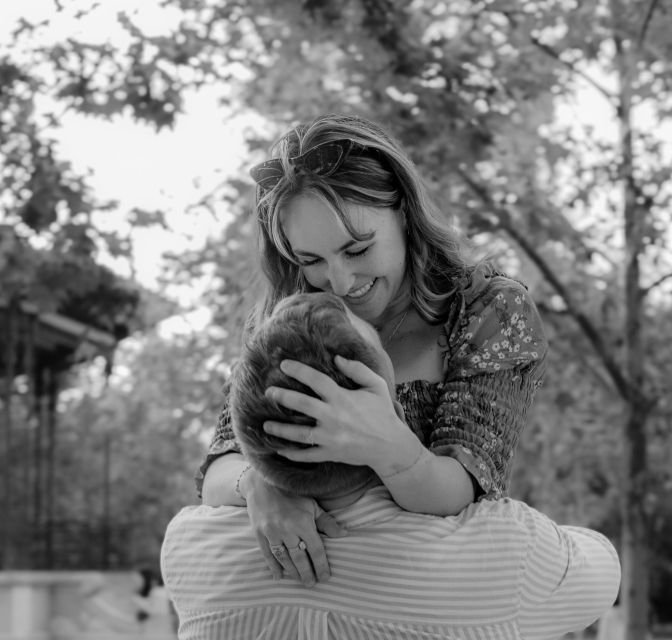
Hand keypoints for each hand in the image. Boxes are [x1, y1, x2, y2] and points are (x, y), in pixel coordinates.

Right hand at [244, 470, 346, 586]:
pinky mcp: (259, 533)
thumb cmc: (292, 493)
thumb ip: (327, 522)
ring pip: (284, 558)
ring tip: (299, 580)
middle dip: (307, 573)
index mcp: (303, 522)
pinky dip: (273, 566)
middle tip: (312, 584)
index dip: (321, 565)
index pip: (315, 549)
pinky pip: (267, 554)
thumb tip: (344, 534)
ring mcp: (271, 532)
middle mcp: (287, 529)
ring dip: (292, 572)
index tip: (326, 577)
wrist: (263, 481)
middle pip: (299, 558)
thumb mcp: (312, 504)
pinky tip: (279, 576)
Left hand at [263, 356, 413, 473]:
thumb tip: (336, 358)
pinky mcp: (331, 454)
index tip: (283, 365)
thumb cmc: (382, 412)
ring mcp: (330, 437)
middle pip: (301, 404)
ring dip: (280, 429)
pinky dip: (292, 454)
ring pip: (299, 433)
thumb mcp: (376, 385)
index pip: (316, 380)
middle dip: (282, 397)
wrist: (391, 445)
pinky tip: (279, 450)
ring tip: (265, 424)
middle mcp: (333, 417)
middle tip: (268, 392)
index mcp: (342, 398)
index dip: (299, 371)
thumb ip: (357, 369)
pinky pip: (307, 455)